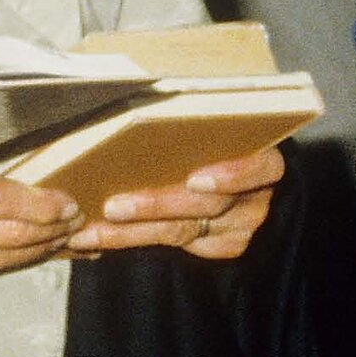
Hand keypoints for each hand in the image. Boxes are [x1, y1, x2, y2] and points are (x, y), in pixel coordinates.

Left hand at [70, 146, 284, 261]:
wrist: (238, 178)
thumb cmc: (216, 141)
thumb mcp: (215, 127)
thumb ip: (191, 126)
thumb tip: (130, 110)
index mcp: (264, 159)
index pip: (260, 169)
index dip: (232, 176)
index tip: (195, 180)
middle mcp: (256, 196)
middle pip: (207, 205)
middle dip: (155, 206)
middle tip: (112, 207)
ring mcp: (240, 225)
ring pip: (182, 231)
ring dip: (131, 232)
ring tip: (91, 231)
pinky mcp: (224, 246)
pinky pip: (174, 247)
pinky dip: (133, 241)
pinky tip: (99, 238)